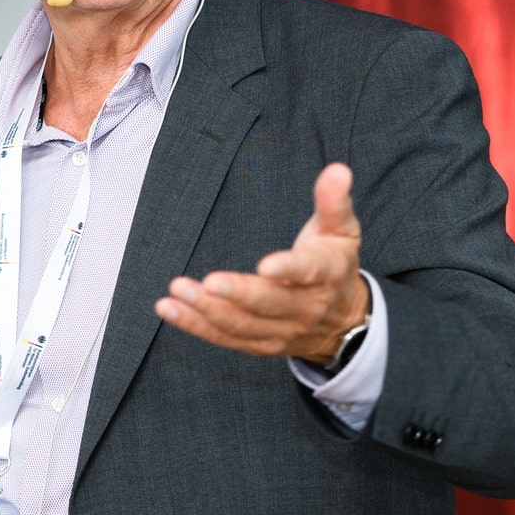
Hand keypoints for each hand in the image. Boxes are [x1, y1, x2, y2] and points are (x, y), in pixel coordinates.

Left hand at [155, 163, 369, 363]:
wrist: (344, 321)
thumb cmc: (335, 265)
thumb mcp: (342, 231)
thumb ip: (334, 201)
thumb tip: (337, 170)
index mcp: (327, 275)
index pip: (309, 272)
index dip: (288, 268)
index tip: (265, 265)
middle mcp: (305, 308)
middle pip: (270, 303)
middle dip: (238, 294)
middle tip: (208, 283)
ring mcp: (282, 330)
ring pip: (243, 324)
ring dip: (207, 310)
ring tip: (179, 291)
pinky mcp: (261, 344)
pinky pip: (225, 337)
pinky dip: (195, 325)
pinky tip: (169, 309)